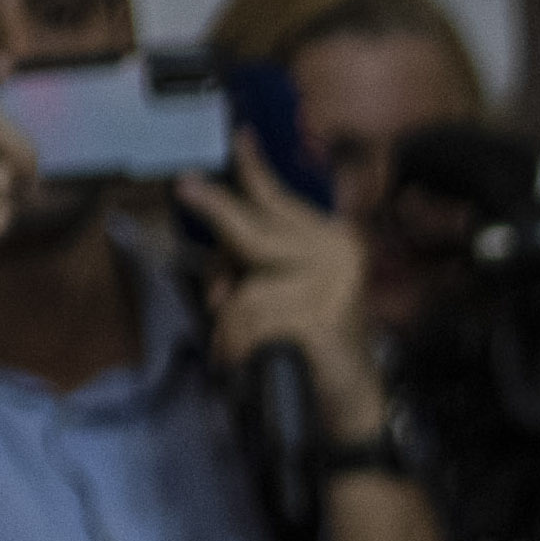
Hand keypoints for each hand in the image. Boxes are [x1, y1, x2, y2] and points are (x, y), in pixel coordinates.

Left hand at [174, 144, 386, 438]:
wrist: (352, 403)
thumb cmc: (315, 347)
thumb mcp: (291, 294)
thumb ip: (261, 266)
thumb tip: (218, 266)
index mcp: (335, 244)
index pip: (284, 202)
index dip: (256, 170)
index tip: (238, 137)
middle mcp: (337, 257)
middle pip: (254, 233)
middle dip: (218, 214)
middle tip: (186, 186)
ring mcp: (329, 288)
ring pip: (243, 291)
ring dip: (231, 323)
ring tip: (249, 345)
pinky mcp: (318, 321)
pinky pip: (248, 326)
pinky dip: (238, 347)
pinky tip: (254, 360)